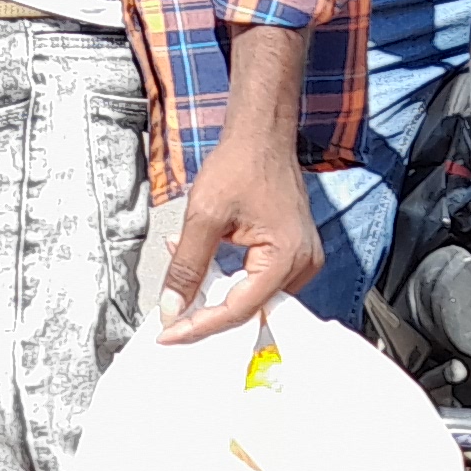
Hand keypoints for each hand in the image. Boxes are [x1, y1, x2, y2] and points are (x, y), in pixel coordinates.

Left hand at [157, 132, 323, 344]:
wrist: (261, 135)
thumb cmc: (240, 165)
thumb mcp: (204, 217)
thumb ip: (187, 266)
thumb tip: (173, 307)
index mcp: (285, 258)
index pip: (238, 309)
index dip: (199, 325)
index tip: (168, 335)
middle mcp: (302, 265)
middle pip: (248, 308)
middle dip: (206, 313)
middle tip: (169, 318)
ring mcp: (301, 259)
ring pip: (251, 297)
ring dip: (215, 294)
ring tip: (182, 284)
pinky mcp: (292, 253)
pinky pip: (258, 280)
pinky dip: (228, 278)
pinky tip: (203, 265)